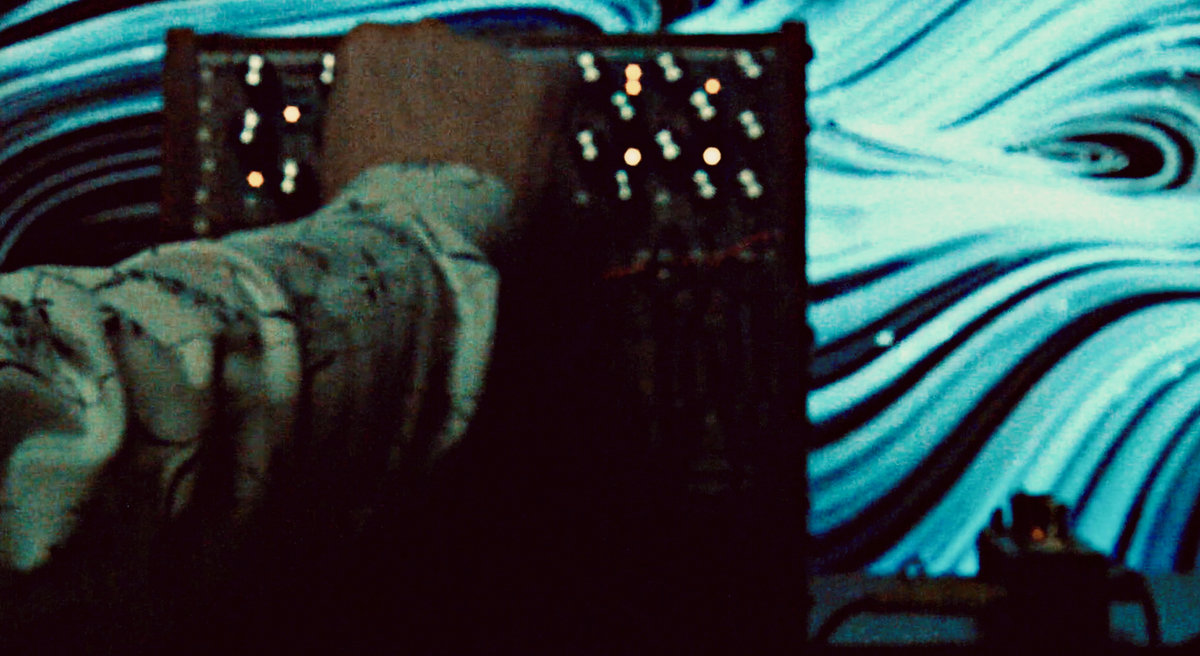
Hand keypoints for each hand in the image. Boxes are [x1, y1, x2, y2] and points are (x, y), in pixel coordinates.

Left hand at [320, 20, 569, 210]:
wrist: (410, 237)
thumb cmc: (484, 232)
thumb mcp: (553, 206)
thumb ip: (555, 158)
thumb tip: (549, 154)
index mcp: (540, 85)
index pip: (545, 80)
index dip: (521, 115)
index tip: (504, 142)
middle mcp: (488, 51)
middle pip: (480, 67)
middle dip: (467, 102)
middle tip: (450, 153)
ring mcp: (428, 45)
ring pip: (426, 60)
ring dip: (419, 92)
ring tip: (406, 149)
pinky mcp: (372, 48)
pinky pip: (372, 58)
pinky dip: (370, 89)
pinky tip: (373, 134)